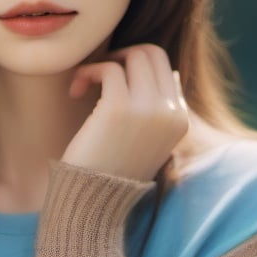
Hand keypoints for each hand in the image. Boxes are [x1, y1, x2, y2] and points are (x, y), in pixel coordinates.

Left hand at [61, 44, 188, 182]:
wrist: (92, 203)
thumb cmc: (111, 170)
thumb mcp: (149, 141)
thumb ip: (161, 110)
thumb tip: (170, 73)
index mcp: (180, 120)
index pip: (165, 67)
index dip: (135, 64)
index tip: (111, 80)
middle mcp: (171, 113)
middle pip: (152, 53)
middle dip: (122, 56)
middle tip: (99, 74)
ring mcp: (149, 109)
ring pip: (133, 55)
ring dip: (103, 63)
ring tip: (84, 83)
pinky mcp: (120, 108)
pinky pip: (109, 68)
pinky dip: (89, 71)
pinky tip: (75, 91)